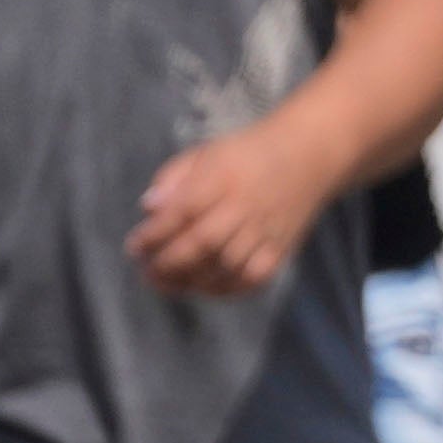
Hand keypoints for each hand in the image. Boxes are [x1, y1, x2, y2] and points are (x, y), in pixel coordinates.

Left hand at [128, 124, 338, 297]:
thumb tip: (149, 209)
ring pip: (227, 265)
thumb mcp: (204, 153)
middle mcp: (247, 204)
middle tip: (148, 271)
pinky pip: (254, 277)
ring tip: (169, 283)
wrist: (308, 156)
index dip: (155, 233)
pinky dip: (227, 288)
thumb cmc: (246, 155)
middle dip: (169, 262)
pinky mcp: (282, 247)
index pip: (183, 210)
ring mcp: (267, 228)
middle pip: (204, 242)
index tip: (134, 246)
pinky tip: (206, 287)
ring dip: (193, 280)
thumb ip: (172, 179)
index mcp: (223, 175)